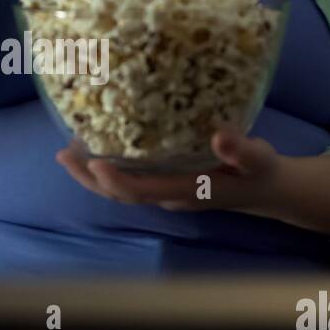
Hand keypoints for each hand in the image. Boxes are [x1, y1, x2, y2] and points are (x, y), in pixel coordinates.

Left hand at [55, 127, 282, 214]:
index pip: (142, 191)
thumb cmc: (261, 171)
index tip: (94, 162)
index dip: (116, 180)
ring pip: (121, 189)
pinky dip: (108, 167)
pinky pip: (129, 179)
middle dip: (90, 178)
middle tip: (63, 155)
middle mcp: (169, 195)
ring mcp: (164, 191)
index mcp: (187, 191)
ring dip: (92, 174)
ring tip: (67, 152)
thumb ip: (242, 150)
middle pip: (120, 194)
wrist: (266, 189)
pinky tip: (95, 146)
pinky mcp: (165, 182)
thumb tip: (220, 134)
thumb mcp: (259, 158)